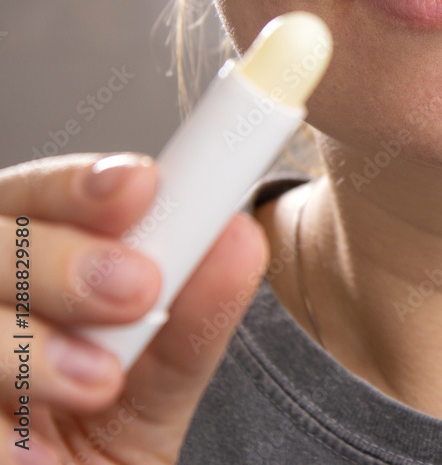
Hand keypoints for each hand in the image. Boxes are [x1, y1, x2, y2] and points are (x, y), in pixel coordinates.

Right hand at [0, 153, 268, 463]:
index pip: (38, 199)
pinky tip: (40, 452)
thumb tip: (238, 239)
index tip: (142, 183)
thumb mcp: (159, 387)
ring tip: (100, 383)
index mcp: (30, 276)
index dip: (81, 184)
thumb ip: (192, 319)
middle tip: (140, 289)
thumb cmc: (105, 447)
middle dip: (63, 255)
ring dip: (28, 345)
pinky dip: (0, 432)